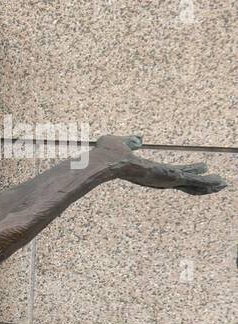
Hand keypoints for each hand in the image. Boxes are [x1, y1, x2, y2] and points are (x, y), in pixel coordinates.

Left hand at [96, 135, 226, 195]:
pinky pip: (191, 181)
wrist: (101, 163)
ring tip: (223, 184)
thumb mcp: (120, 143)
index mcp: (148, 171)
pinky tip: (219, 182)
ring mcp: (162, 179)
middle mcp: (157, 178)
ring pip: (191, 183)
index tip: (198, 170)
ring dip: (207, 184)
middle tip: (216, 184)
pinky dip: (206, 182)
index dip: (186, 172)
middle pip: (184, 182)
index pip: (171, 173)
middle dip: (200, 183)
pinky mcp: (167, 178)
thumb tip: (138, 139)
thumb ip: (130, 141)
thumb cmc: (104, 155)